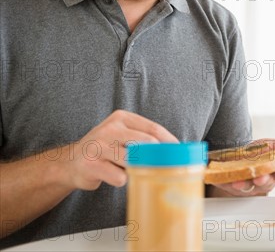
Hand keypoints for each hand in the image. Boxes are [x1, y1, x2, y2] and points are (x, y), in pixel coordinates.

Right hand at [61, 110, 177, 190]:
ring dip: (138, 169)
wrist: (71, 163)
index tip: (180, 153)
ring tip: (129, 169)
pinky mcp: (91, 165)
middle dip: (157, 156)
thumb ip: (143, 138)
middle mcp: (109, 129)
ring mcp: (99, 146)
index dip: (169, 141)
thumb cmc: (105, 150)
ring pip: (134, 161)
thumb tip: (174, 150)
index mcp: (121, 118)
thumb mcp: (123, 136)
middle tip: (164, 166)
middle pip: (146, 143)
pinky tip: (112, 175)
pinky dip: (121, 179)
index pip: (153, 128)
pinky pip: (120, 177)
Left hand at [210, 139, 274, 196]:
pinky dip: (224, 182)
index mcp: (274, 173)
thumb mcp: (271, 146)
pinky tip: (222, 179)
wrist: (239, 158)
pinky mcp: (231, 186)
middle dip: (262, 180)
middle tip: (260, 178)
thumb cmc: (258, 154)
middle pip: (265, 183)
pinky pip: (227, 185)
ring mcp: (247, 186)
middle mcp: (262, 182)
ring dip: (243, 184)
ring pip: (246, 187)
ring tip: (238, 182)